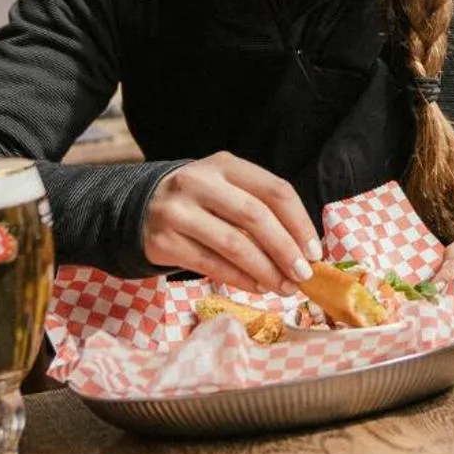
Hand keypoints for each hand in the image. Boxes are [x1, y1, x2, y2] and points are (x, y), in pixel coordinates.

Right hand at [142, 152, 319, 292]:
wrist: (139, 210)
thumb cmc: (201, 203)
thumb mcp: (227, 190)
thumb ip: (261, 210)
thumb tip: (305, 250)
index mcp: (225, 165)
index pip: (274, 190)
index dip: (300, 223)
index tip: (315, 251)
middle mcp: (200, 182)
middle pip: (256, 217)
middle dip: (286, 250)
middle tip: (304, 275)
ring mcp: (178, 211)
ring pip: (233, 244)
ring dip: (266, 270)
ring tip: (284, 288)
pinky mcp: (163, 240)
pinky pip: (211, 264)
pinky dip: (240, 279)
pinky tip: (258, 287)